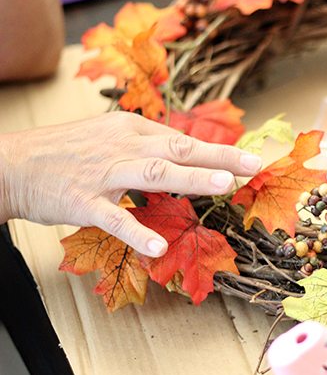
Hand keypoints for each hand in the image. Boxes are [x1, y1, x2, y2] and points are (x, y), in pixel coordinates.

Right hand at [0, 112, 261, 256]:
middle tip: (253, 166)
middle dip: (219, 157)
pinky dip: (137, 231)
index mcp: (131, 129)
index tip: (249, 158)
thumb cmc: (66, 153)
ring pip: (153, 173)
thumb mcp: (109, 136)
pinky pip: (113, 218)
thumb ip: (146, 146)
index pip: (182, 139)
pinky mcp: (83, 201)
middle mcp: (122, 145)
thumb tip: (184, 156)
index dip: (217, 150)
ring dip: (191, 178)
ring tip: (223, 185)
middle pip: (177, 149)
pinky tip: (159, 246)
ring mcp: (103, 173)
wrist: (11, 164)